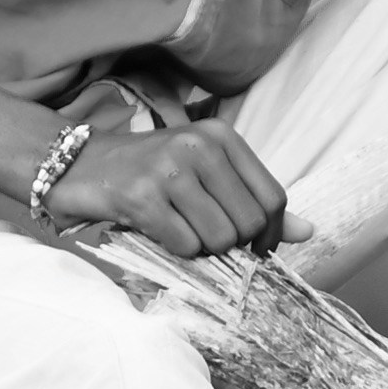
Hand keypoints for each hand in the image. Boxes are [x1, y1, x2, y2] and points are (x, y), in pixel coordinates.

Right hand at [51, 122, 283, 258]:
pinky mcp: (142, 197)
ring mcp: (170, 170)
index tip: (254, 247)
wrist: (78, 164)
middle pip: (249, 223)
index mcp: (222, 137)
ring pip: (219, 239)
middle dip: (232, 244)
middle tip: (205, 237)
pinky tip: (159, 231)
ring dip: (203, 249)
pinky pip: (185, 246)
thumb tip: (309, 231)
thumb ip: (255, 200)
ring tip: (181, 230)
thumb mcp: (208, 174)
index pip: (274, 198)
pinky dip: (177, 251)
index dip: (270, 234)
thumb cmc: (151, 173)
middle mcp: (199, 146)